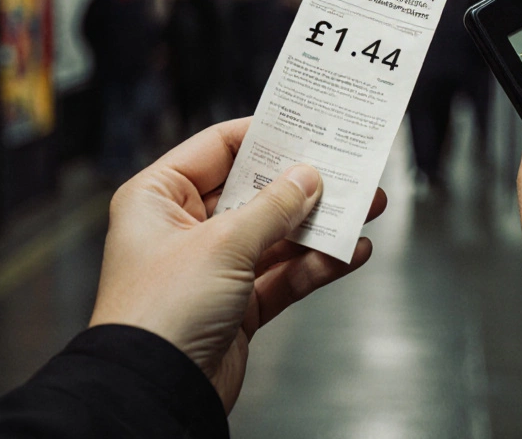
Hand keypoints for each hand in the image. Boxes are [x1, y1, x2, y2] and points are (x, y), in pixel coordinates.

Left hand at [89, 118, 385, 410]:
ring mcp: (212, 269)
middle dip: (303, 185)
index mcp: (158, 199)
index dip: (265, 136)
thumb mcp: (223, 245)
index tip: (308, 127)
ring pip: (276, 235)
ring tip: (365, 207)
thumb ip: (273, 207)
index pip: (218, 149)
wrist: (156, 393)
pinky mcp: (236, 306)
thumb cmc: (160, 314)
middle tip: (348, 169)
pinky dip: (316, 265)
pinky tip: (350, 253)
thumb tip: (307, 177)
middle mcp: (183, 229)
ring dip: (320, 225)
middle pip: (255, 192)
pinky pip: (283, 275)